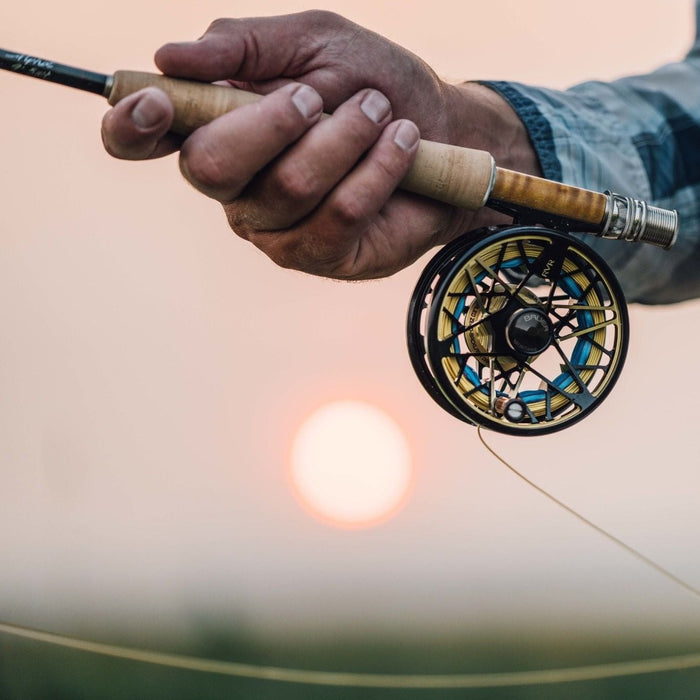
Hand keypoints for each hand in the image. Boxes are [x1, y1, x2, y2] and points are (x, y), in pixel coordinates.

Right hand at [101, 11, 539, 278]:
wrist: (444, 132)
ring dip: (343, 137)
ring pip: (286, 188)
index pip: (145, 143)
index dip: (133, 127)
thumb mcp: (314, 44)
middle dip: (271, 122)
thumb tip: (167, 56)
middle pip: (212, 168)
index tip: (155, 100)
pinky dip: (377, 167)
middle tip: (318, 97)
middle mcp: (236, 189)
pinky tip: (400, 146)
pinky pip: (339, 212)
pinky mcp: (324, 256)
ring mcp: (277, 230)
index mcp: (219, 132)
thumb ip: (244, 46)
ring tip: (379, 114)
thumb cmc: (373, 86)